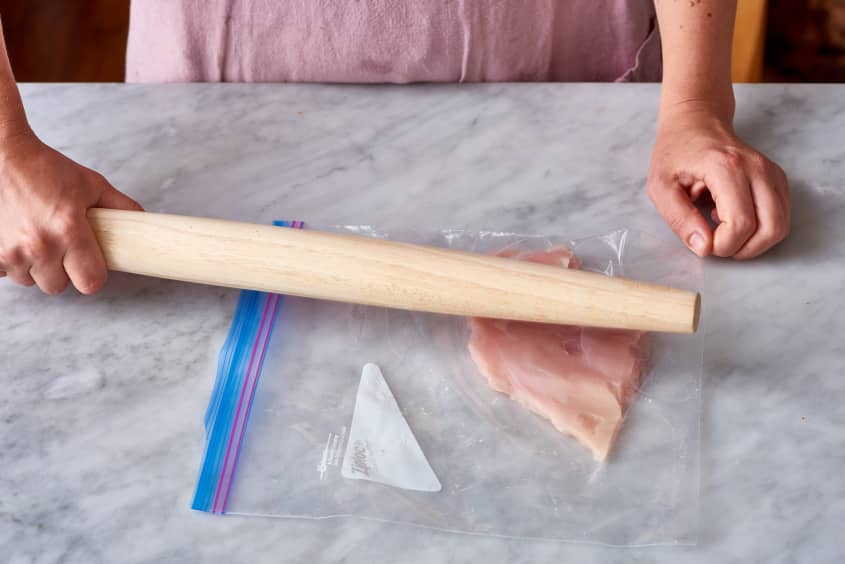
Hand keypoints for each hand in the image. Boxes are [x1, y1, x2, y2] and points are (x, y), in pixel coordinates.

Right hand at [0, 128, 142, 293]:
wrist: (0, 155)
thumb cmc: (43, 168)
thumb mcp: (91, 184)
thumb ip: (120, 206)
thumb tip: (142, 221)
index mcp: (68, 232)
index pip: (90, 282)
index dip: (92, 275)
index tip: (90, 264)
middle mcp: (38, 246)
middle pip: (58, 286)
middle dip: (62, 271)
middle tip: (61, 247)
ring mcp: (9, 252)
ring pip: (30, 281)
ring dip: (35, 267)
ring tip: (37, 238)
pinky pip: (5, 273)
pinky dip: (11, 262)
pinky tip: (17, 240)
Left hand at [647, 103, 789, 259]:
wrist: (695, 122)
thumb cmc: (675, 152)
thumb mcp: (660, 187)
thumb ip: (679, 219)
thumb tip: (704, 248)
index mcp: (726, 168)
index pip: (741, 223)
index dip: (724, 245)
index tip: (704, 242)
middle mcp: (756, 168)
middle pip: (771, 228)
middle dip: (744, 249)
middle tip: (717, 244)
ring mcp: (771, 172)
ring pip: (781, 225)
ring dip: (754, 241)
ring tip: (724, 228)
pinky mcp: (776, 179)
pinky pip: (779, 216)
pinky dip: (760, 228)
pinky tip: (734, 216)